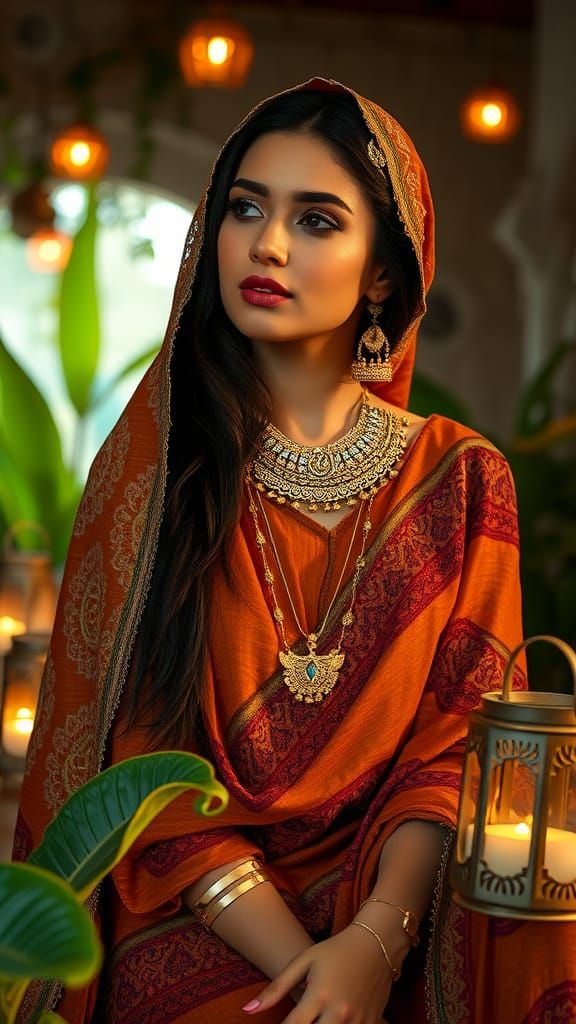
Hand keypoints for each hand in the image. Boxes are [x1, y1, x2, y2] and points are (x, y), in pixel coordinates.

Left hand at [242, 924, 393, 1022]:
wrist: (376, 944)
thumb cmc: (335, 951)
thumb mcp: (304, 962)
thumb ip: (276, 988)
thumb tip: (248, 1010)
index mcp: (319, 995)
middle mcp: (339, 1013)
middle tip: (298, 1021)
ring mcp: (357, 1021)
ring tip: (315, 1018)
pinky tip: (331, 1019)